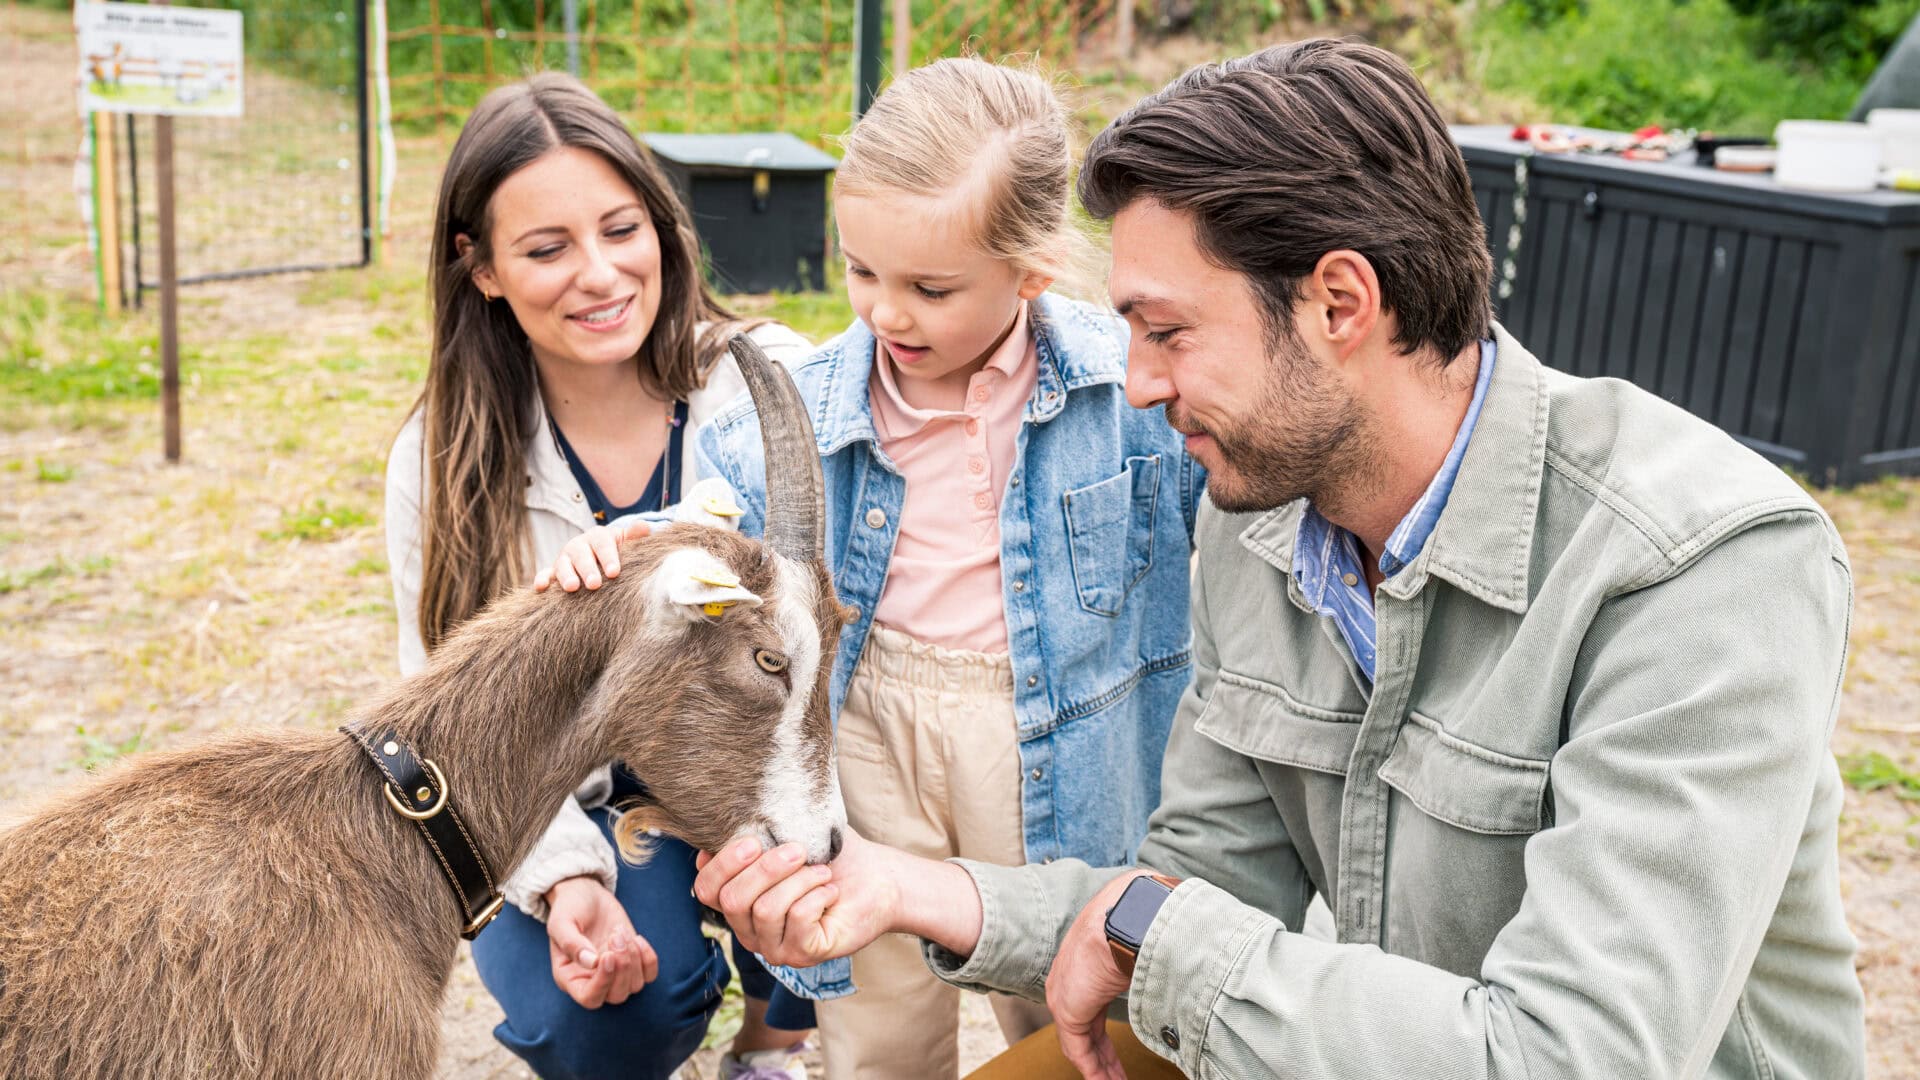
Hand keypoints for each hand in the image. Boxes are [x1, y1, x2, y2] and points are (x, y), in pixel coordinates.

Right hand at [533, 521, 650, 591]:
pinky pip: (545, 573)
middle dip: (587, 569)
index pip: (603, 544)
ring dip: (566, 575)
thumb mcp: (626, 542)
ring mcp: (565, 558)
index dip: (608, 557)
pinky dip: (542, 579)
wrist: (599, 559)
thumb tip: (644, 527)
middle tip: (594, 584)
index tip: (615, 572)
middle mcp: (579, 545)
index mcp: (598, 536)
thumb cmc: (617, 552)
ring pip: (562, 564)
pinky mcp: (553, 571)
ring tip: (572, 588)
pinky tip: (541, 587)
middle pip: (581, 555)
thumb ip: (634, 536)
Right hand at [544, 875, 658, 1008]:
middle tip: (615, 935)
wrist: (586, 894)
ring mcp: (614, 973)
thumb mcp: (562, 922)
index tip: (607, 955)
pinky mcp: (632, 961)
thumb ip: (572, 944)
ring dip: (634, 958)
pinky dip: (649, 959)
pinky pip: (649, 975)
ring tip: (619, 932)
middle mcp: (592, 981)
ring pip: (634, 986)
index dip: (602, 982)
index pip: (589, 998)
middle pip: (616, 995)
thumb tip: (592, 963)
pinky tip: (637, 938)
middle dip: (623, 966)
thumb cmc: (569, 909)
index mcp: (569, 978)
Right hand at [693, 828, 900, 967]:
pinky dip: (818, 895)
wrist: (877, 878)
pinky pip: (797, 920)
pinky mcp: (803, 955)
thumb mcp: (794, 834)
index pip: (706, 889)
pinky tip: (831, 892)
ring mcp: (774, 947)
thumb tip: (730, 822)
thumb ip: (761, 830)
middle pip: (733, 900)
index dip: (722, 864)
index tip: (753, 840)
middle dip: (766, 868)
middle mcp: (750, 929)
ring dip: (800, 881)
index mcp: (740, 900)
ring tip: (822, 872)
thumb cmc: (833, 856)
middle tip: (798, 850)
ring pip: (766, 909)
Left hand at [1048, 870, 1157, 1079]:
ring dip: (1102, 1068)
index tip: (1119, 1051)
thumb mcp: (1154, 938)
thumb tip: (1189, 960)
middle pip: (1088, 1027)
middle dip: (1104, 1055)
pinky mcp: (1068, 1009)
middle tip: (1118, 1077)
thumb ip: (1161, 955)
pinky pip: (1079, 1050)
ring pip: (1082, 1042)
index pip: (1095, 1002)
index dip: (1107, 1028)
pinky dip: (1095, 1071)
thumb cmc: (1150, 918)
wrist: (1134, 915)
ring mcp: (1066, 992)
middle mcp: (1072, 975)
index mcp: (1090, 957)